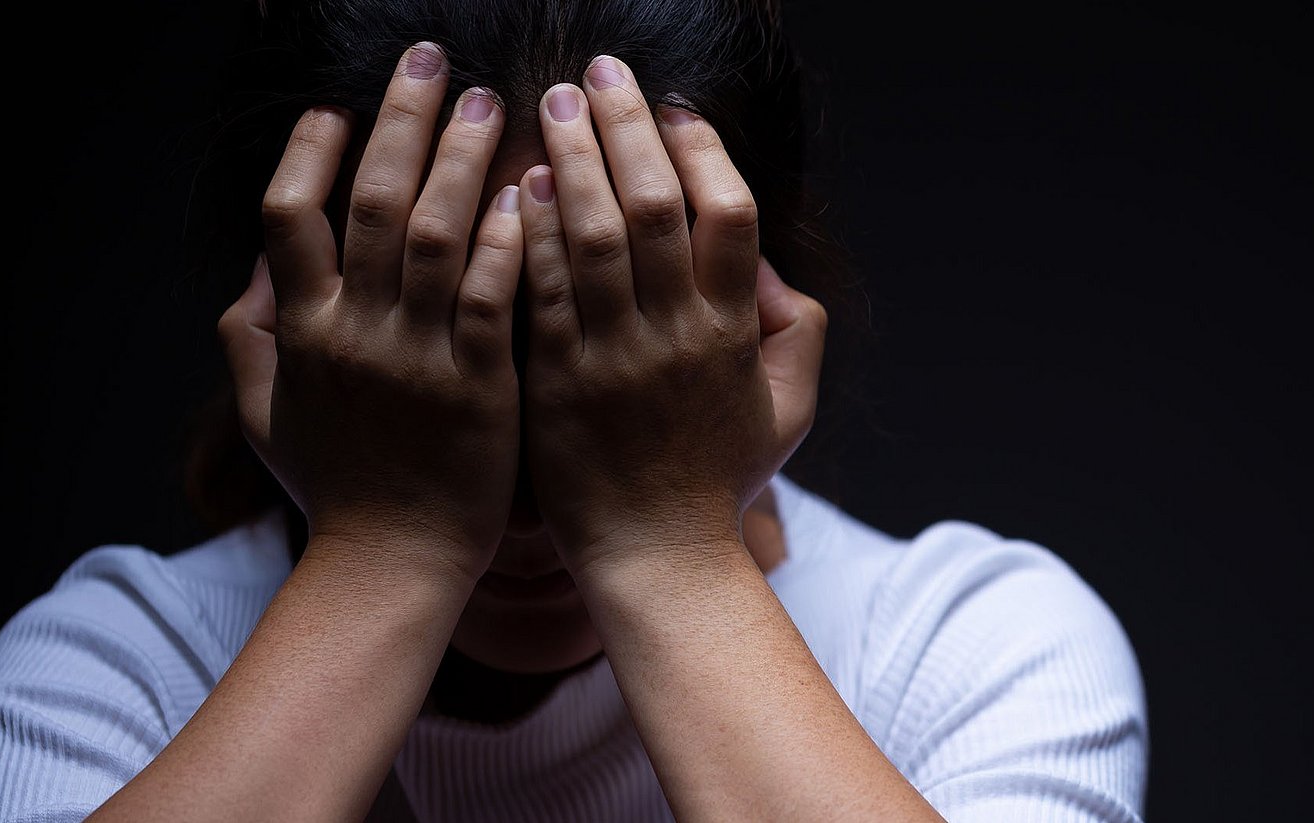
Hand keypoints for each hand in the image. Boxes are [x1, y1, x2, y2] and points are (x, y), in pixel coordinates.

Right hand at [217, 42, 522, 580]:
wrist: (392, 566)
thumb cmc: (338, 488)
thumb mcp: (266, 413)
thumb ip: (251, 336)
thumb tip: (257, 268)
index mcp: (298, 329)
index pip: (289, 214)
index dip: (312, 150)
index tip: (339, 103)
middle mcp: (351, 331)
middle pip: (366, 199)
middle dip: (398, 120)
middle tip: (429, 60)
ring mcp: (415, 355)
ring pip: (430, 232)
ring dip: (458, 158)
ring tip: (488, 100)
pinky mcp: (478, 384)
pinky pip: (489, 295)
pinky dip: (506, 238)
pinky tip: (529, 190)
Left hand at [516, 55, 828, 568]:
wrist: (657, 557)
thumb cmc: (721, 477)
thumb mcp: (790, 407)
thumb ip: (795, 328)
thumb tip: (768, 264)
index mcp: (734, 332)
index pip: (728, 215)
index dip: (701, 151)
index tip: (672, 107)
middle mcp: (676, 335)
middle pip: (653, 206)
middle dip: (625, 128)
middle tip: (599, 72)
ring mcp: (611, 358)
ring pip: (590, 237)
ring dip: (571, 159)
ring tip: (550, 103)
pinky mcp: (554, 382)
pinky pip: (540, 292)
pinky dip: (530, 233)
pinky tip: (518, 184)